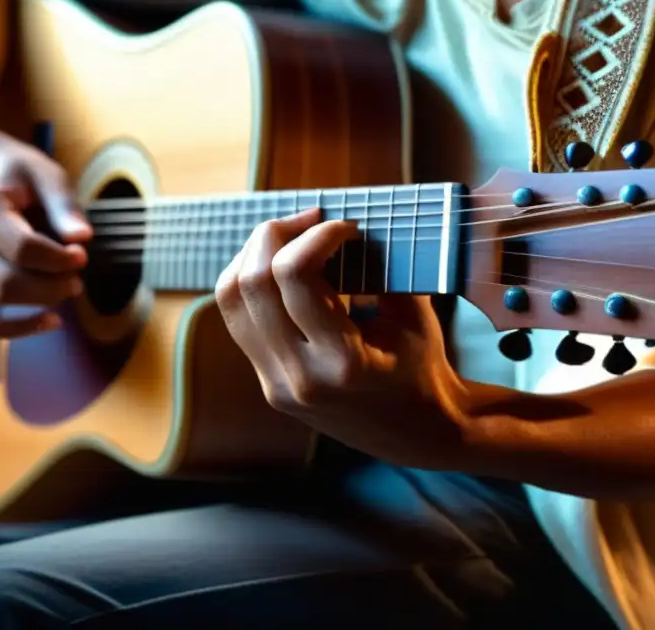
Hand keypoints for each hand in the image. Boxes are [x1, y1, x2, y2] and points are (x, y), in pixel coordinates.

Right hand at [0, 122, 91, 338]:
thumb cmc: (7, 169)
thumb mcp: (43, 171)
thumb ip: (64, 204)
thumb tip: (84, 238)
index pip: (23, 250)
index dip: (59, 260)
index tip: (82, 255)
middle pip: (7, 286)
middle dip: (52, 289)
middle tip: (77, 278)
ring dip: (34, 315)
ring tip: (63, 295)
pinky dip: (13, 330)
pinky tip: (45, 318)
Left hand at [215, 208, 465, 467]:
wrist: (414, 434)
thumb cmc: (423, 368)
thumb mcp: (413, 316)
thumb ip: (379, 268)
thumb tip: (342, 220)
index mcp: (343, 362)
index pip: (295, 274)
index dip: (316, 233)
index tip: (346, 226)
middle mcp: (299, 376)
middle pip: (251, 280)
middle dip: (277, 233)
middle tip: (312, 219)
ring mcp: (275, 383)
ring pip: (231, 297)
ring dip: (255, 253)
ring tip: (292, 237)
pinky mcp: (266, 382)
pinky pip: (238, 317)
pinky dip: (251, 280)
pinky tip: (281, 266)